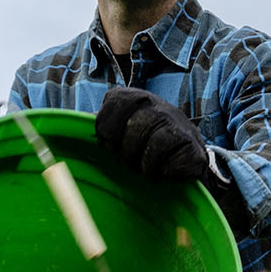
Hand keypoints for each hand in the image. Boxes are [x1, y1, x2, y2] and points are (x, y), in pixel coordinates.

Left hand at [95, 86, 209, 181]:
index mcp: (137, 97)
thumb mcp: (124, 128)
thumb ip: (104, 125)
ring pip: (154, 147)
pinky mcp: (195, 148)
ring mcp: (180, 125)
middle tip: (131, 163)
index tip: (111, 145)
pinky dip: (164, 174)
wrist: (187, 159)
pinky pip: (171, 164)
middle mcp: (160, 105)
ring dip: (146, 167)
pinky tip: (167, 171)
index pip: (113, 105)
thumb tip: (75, 122)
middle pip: (133, 129)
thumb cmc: (146, 146)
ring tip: (148, 169)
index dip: (107, 132)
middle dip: (127, 155)